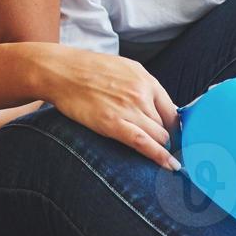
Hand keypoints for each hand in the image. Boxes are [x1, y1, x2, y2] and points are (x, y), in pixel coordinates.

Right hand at [31, 43, 179, 170]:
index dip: (175, 129)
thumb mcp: (124, 69)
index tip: (173, 139)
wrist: (61, 72)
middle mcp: (141, 93)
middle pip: (166, 126)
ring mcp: (128, 108)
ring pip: (158, 136)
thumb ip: (143, 87)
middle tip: (161, 150)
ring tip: (156, 155)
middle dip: (165, 139)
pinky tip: (169, 165)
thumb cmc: (89, 70)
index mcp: (146, 79)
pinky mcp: (112, 123)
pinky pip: (143, 143)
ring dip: (159, 147)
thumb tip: (159, 110)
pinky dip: (159, 156)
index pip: (173, 111)